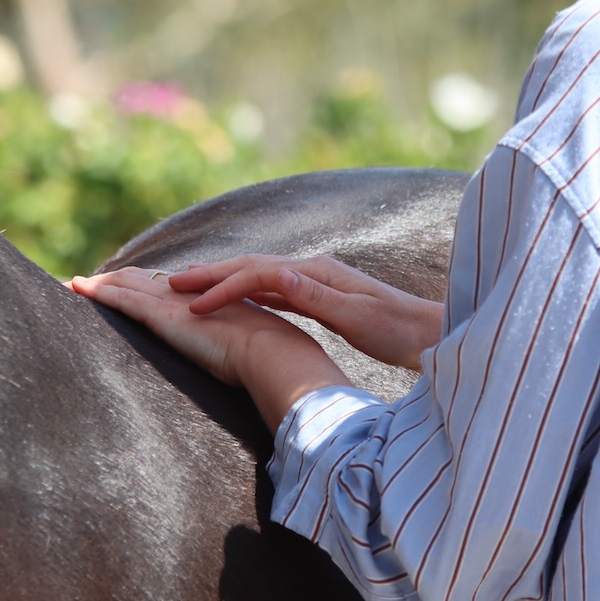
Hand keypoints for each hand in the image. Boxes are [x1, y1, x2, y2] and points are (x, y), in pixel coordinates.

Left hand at [68, 267, 349, 432]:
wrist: (274, 354)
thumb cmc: (273, 359)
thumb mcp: (253, 348)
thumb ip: (240, 343)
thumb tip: (240, 355)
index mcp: (212, 301)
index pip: (171, 289)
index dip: (148, 286)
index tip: (131, 286)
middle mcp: (191, 295)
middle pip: (143, 281)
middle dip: (116, 280)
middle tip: (89, 283)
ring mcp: (176, 304)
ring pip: (125, 285)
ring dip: (98, 285)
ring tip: (74, 284)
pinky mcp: (164, 317)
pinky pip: (122, 299)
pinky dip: (98, 293)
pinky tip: (77, 287)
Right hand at [167, 254, 443, 370]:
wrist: (430, 333)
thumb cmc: (397, 330)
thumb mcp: (356, 316)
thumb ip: (315, 296)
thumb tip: (277, 273)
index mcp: (318, 274)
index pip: (257, 274)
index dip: (222, 287)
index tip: (190, 303)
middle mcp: (314, 271)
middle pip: (252, 267)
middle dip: (211, 274)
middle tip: (169, 283)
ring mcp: (317, 282)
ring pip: (259, 277)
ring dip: (225, 281)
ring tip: (192, 287)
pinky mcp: (322, 297)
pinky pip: (273, 291)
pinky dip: (247, 294)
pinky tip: (236, 301)